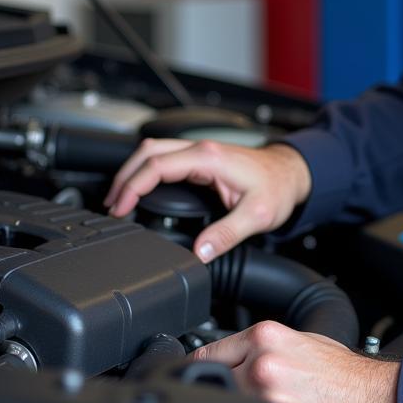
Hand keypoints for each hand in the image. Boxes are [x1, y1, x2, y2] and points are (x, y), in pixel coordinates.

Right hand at [104, 139, 311, 260]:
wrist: (292, 173)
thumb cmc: (278, 187)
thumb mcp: (258, 215)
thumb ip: (228, 233)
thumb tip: (200, 252)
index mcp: (209, 158)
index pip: (157, 165)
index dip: (132, 186)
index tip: (119, 208)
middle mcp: (202, 150)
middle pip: (148, 151)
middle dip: (123, 176)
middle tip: (110, 206)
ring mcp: (201, 152)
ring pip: (154, 151)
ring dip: (132, 171)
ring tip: (118, 199)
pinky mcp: (202, 159)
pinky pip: (165, 158)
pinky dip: (146, 171)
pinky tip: (141, 190)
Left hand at [194, 321, 399, 402]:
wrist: (368, 396)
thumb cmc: (340, 371)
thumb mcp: (298, 340)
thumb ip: (261, 346)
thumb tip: (230, 358)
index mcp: (265, 335)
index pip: (208, 350)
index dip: (199, 364)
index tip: (191, 372)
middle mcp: (260, 362)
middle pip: (213, 378)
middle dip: (221, 384)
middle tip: (235, 391)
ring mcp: (262, 394)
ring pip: (227, 402)